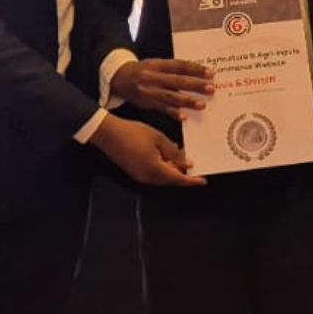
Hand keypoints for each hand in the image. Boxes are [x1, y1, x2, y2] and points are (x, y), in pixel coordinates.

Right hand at [90, 114, 205, 186]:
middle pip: (170, 180)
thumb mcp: (158, 139)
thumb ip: (174, 152)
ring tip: (180, 156)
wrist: (109, 133)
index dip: (192, 180)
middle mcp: (147, 177)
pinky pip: (153, 173)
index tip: (203, 181)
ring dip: (172, 170)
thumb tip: (186, 163)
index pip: (178, 179)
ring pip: (162, 177)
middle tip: (193, 166)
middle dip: (182, 174)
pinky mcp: (134, 172)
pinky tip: (165, 155)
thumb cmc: (134, 133)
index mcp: (155, 170)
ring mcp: (139, 176)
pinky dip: (162, 167)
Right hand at [111, 58, 212, 120]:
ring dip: (187, 101)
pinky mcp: (146, 103)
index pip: (179, 66)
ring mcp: (149, 91)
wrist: (119, 78)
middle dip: (195, 86)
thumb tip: (196, 73)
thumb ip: (172, 68)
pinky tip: (184, 117)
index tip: (210, 73)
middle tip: (211, 89)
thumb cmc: (143, 70)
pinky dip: (173, 113)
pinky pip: (162, 109)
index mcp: (157, 64)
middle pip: (177, 81)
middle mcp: (153, 77)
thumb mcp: (155, 63)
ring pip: (171, 97)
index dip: (195, 69)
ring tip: (202, 104)